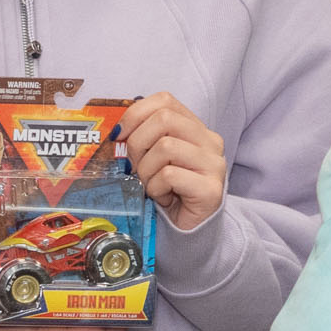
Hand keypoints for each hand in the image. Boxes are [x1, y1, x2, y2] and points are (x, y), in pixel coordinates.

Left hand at [116, 91, 226, 232]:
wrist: (191, 228)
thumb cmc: (169, 192)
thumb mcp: (154, 158)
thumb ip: (145, 138)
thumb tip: (117, 131)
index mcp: (196, 129)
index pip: (165, 101)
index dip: (136, 113)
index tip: (120, 135)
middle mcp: (210, 142)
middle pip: (165, 119)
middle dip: (138, 142)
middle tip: (133, 166)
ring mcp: (214, 165)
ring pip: (166, 147)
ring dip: (146, 170)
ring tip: (151, 185)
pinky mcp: (211, 190)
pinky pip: (169, 175)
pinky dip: (156, 188)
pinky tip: (163, 198)